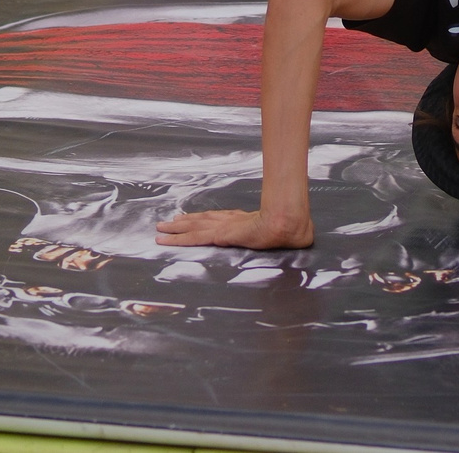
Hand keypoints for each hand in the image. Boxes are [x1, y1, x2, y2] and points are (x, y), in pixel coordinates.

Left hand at [155, 206, 312, 249]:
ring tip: (160, 229)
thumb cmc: (290, 229)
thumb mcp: (284, 233)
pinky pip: (195, 238)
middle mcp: (230, 222)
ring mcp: (224, 228)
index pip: (219, 220)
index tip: (189, 220)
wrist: (287, 223)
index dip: (203, 220)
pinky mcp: (220, 236)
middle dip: (184, 223)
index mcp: (244, 222)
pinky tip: (167, 239)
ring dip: (176, 230)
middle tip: (166, 224)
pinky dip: (180, 239)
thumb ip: (283, 234)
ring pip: (194, 228)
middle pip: (202, 221)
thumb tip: (297, 236)